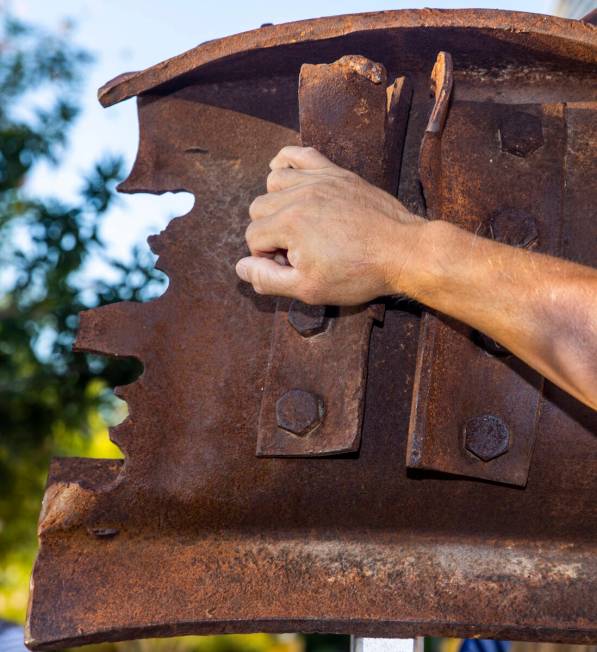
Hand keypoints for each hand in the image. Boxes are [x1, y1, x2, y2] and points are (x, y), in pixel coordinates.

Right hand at [235, 146, 425, 304]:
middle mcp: (299, 194)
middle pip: (259, 208)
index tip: (292, 267)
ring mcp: (319, 179)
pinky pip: (300, 154)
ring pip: (274, 181)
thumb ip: (268, 279)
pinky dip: (287, 161)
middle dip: (270, 233)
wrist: (402, 252)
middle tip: (297, 252)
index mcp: (289, 223)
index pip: (254, 237)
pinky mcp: (336, 173)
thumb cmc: (358, 273)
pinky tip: (287, 175)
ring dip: (276, 203)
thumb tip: (241, 266)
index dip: (267, 258)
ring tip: (297, 225)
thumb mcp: (309, 289)